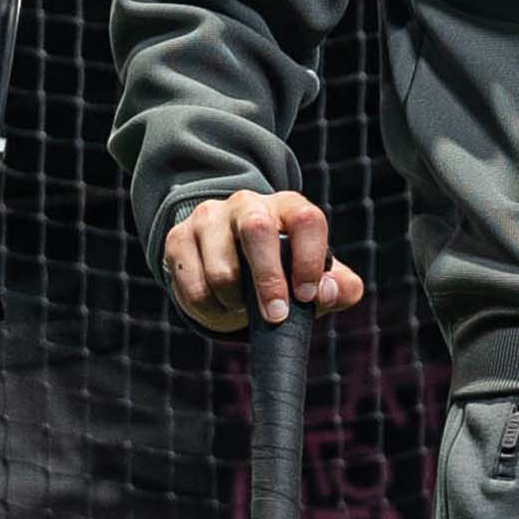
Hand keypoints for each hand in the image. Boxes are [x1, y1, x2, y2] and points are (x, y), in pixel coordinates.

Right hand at [162, 189, 365, 333]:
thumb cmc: (285, 274)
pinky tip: (220, 303)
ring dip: (235, 302)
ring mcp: (209, 218)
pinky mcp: (178, 238)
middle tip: (275, 315)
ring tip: (243, 306)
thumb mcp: (319, 282)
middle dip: (268, 280)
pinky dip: (210, 308)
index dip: (310, 260)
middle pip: (257, 230)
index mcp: (288, 208)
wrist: (232, 267)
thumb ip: (339, 288)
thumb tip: (325, 292)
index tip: (308, 295)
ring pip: (221, 268)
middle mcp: (248, 204)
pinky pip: (194, 286)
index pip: (306, 220)